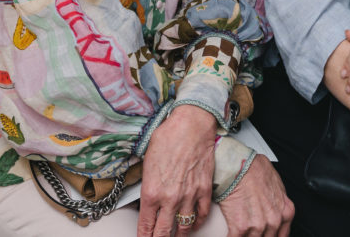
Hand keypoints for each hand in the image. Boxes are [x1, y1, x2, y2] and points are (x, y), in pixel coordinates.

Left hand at [138, 105, 216, 236]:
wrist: (192, 124)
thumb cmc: (168, 137)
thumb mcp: (147, 162)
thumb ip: (148, 184)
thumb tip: (148, 198)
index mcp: (151, 193)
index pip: (145, 227)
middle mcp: (169, 199)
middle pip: (163, 233)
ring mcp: (189, 196)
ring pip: (184, 228)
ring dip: (178, 235)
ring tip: (175, 236)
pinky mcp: (204, 190)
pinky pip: (201, 215)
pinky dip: (197, 223)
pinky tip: (193, 224)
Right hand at [218, 154, 293, 235]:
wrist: (238, 166)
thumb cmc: (254, 169)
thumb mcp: (276, 185)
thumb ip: (278, 201)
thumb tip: (272, 206)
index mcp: (285, 212)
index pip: (282, 236)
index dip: (271, 236)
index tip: (264, 235)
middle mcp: (274, 221)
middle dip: (257, 236)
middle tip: (250, 231)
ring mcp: (258, 225)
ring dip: (245, 236)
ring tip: (241, 232)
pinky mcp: (240, 227)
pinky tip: (230, 234)